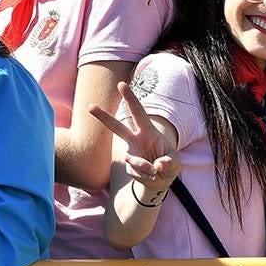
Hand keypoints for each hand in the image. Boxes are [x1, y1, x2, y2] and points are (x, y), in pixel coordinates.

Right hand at [89, 81, 179, 200]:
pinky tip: (152, 176)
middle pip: (117, 127)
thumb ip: (169, 162)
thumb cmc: (168, 164)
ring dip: (144, 167)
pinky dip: (146, 176)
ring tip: (154, 171)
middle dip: (103, 117)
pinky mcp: (128, 167)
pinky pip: (135, 172)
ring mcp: (130, 153)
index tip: (121, 84)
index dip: (130, 98)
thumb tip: (157, 165)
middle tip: (90, 106)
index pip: (138, 112)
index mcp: (148, 131)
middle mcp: (136, 140)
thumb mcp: (175, 163)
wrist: (160, 181)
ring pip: (131, 159)